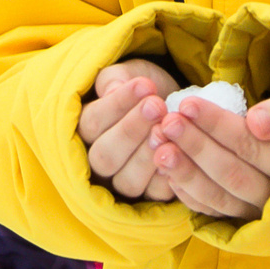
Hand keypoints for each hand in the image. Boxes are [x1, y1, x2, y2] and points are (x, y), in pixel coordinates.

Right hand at [76, 59, 181, 201]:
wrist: (175, 105)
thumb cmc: (147, 89)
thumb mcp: (130, 73)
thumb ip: (115, 79)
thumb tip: (111, 90)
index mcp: (89, 128)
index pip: (93, 122)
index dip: (118, 104)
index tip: (145, 85)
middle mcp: (101, 159)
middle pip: (105, 156)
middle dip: (132, 130)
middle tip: (157, 106)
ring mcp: (124, 180)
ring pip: (127, 180)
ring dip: (148, 154)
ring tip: (167, 129)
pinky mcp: (152, 195)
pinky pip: (156, 193)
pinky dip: (168, 174)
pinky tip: (180, 152)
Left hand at [149, 80, 269, 221]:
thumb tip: (258, 124)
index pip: (250, 146)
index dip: (216, 125)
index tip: (187, 104)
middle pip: (230, 173)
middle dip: (195, 147)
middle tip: (167, 123)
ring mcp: (260, 212)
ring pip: (218, 197)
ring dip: (185, 172)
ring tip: (159, 147)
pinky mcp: (244, 219)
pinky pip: (212, 212)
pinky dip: (188, 193)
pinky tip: (167, 171)